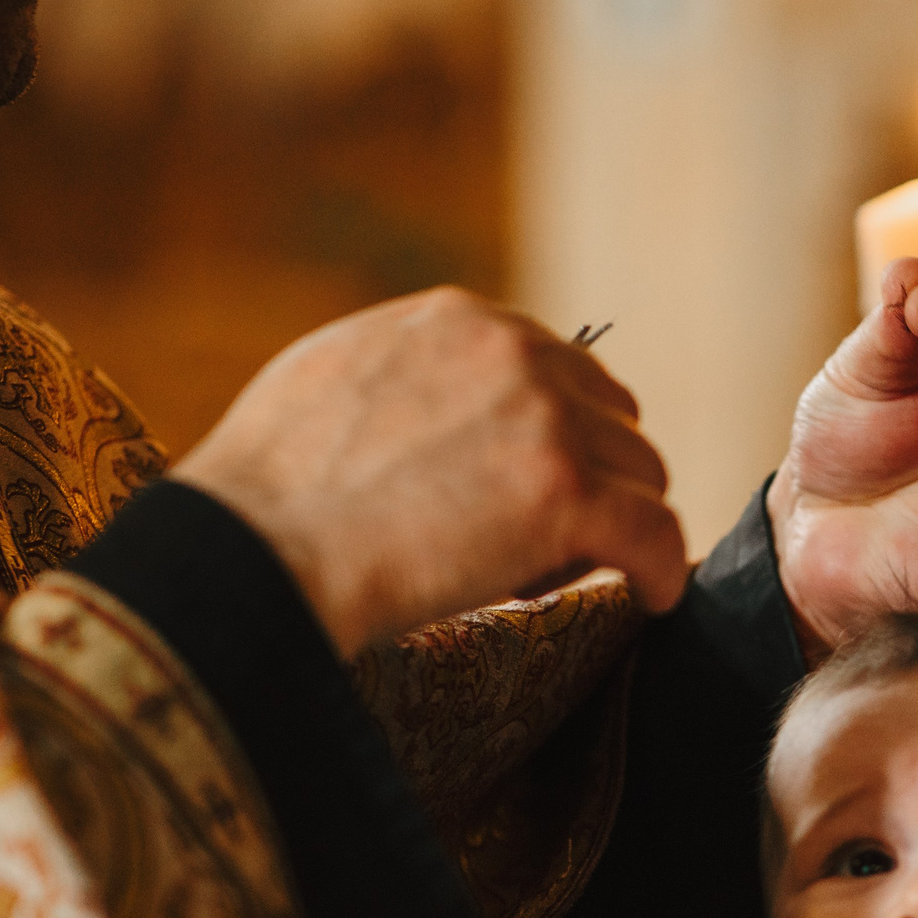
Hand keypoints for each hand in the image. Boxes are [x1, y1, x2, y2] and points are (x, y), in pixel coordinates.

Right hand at [173, 287, 687, 656]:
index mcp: (460, 321)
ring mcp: (548, 422)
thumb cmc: (266, 489)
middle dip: (594, 474)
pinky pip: (658, 534)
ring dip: (615, 525)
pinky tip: (651, 597)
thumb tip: (436, 398)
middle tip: (547, 538)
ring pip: (643, 475)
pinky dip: (661, 571)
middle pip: (613, 417)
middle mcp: (516, 353)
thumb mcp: (334, 374)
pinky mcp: (570, 496)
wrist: (256, 548)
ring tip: (558, 575)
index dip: (558, 433)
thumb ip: (408, 370)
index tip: (537, 483)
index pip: (560, 366)